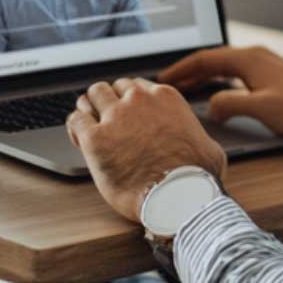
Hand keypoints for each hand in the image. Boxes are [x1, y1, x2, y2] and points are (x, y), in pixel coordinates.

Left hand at [67, 78, 226, 223]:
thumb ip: (198, 139)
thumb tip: (203, 148)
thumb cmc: (195, 177)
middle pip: (113, 87)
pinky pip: (75, 119)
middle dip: (108, 101)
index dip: (129, 101)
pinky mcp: (95, 138)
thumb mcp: (208, 147)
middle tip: (106, 119)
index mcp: (165, 98)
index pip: (137, 86)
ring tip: (88, 122)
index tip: (126, 114)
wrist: (177, 197)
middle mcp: (138, 101)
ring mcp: (115, 117)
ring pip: (92, 95)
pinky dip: (75, 126)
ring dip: (89, 107)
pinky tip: (77, 138)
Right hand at [159, 46, 282, 150]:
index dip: (182, 68)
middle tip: (168, 83)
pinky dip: (220, 81)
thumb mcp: (261, 108)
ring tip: (185, 88)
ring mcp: (264, 66)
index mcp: (250, 60)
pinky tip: (216, 93)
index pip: (207, 59)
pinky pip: (236, 75)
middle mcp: (256, 57)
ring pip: (225, 67)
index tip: (164, 78)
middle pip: (214, 60)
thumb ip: (230, 104)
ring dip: (204, 76)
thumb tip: (209, 106)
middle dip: (189, 71)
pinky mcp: (271, 77)